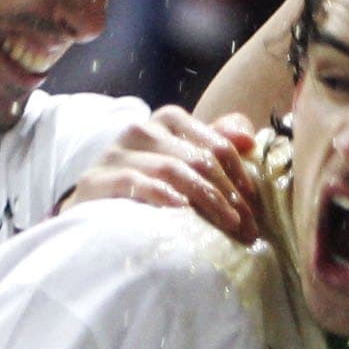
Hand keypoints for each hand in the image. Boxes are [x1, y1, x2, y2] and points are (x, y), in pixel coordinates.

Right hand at [61, 108, 260, 242]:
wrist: (94, 210)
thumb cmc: (149, 186)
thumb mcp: (185, 162)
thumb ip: (216, 146)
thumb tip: (249, 138)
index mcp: (168, 121)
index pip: (216, 144)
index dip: (240, 175)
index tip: (253, 204)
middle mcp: (141, 130)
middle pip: (197, 159)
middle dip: (228, 196)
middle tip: (246, 227)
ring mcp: (115, 154)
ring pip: (171, 170)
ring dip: (206, 200)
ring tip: (226, 226)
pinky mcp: (96, 179)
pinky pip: (133, 182)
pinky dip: (160, 195)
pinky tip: (180, 210)